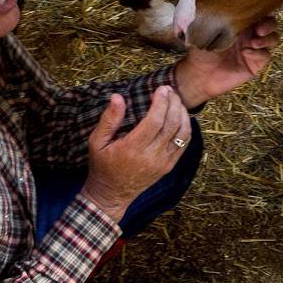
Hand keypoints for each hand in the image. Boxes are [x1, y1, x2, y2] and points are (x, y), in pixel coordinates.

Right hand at [80, 85, 191, 222]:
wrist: (111, 194)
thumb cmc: (102, 165)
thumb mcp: (96, 142)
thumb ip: (108, 119)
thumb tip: (117, 97)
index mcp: (133, 148)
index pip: (154, 121)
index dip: (161, 102)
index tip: (161, 89)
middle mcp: (151, 156)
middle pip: (171, 124)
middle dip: (173, 103)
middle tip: (170, 90)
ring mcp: (163, 162)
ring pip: (182, 133)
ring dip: (182, 113)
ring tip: (176, 100)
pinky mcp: (168, 166)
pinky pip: (183, 144)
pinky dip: (186, 127)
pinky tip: (180, 115)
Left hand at [174, 17, 278, 106]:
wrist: (199, 75)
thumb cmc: (201, 51)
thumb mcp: (209, 30)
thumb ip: (222, 18)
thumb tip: (232, 5)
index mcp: (240, 22)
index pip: (258, 12)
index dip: (263, 10)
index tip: (258, 10)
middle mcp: (250, 34)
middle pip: (271, 23)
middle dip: (269, 24)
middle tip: (259, 29)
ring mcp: (255, 49)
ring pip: (273, 38)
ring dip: (267, 39)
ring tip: (254, 42)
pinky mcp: (256, 64)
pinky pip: (266, 55)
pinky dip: (258, 53)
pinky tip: (246, 53)